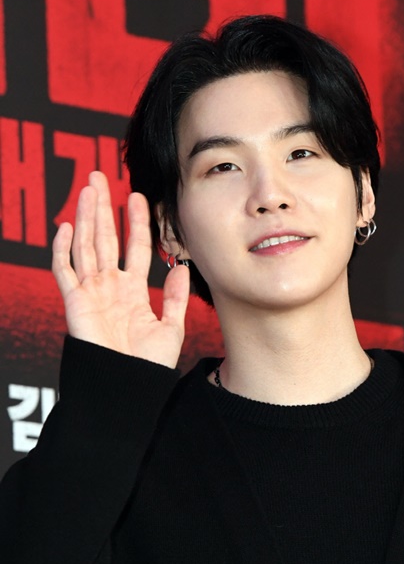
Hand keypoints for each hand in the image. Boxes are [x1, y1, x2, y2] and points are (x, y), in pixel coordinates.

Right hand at [52, 171, 189, 368]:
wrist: (128, 386)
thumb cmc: (148, 364)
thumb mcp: (171, 327)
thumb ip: (174, 297)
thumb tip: (181, 266)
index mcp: (131, 290)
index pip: (133, 247)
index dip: (135, 222)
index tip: (138, 197)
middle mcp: (109, 286)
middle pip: (105, 238)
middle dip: (103, 207)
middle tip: (100, 177)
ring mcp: (90, 292)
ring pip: (85, 246)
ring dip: (86, 217)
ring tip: (88, 189)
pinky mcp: (74, 302)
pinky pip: (64, 271)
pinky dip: (63, 249)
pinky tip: (68, 226)